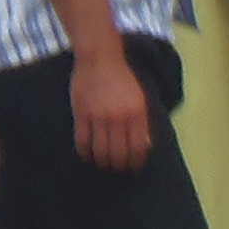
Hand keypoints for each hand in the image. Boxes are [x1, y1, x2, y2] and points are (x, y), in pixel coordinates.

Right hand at [69, 43, 152, 170]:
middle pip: (119, 153)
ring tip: (103, 165)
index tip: (133, 168)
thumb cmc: (122, 78)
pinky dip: (85, 153)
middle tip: (117, 170)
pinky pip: (83, 141)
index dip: (136, 162)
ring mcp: (99, 116)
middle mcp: (119, 116)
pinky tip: (88, 156)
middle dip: (119, 166)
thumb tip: (146, 145)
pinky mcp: (81, 114)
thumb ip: (142, 121)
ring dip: (102, 163)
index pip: (138, 147)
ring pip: (100, 151)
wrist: (100, 57)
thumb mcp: (139, 97)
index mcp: (136, 112)